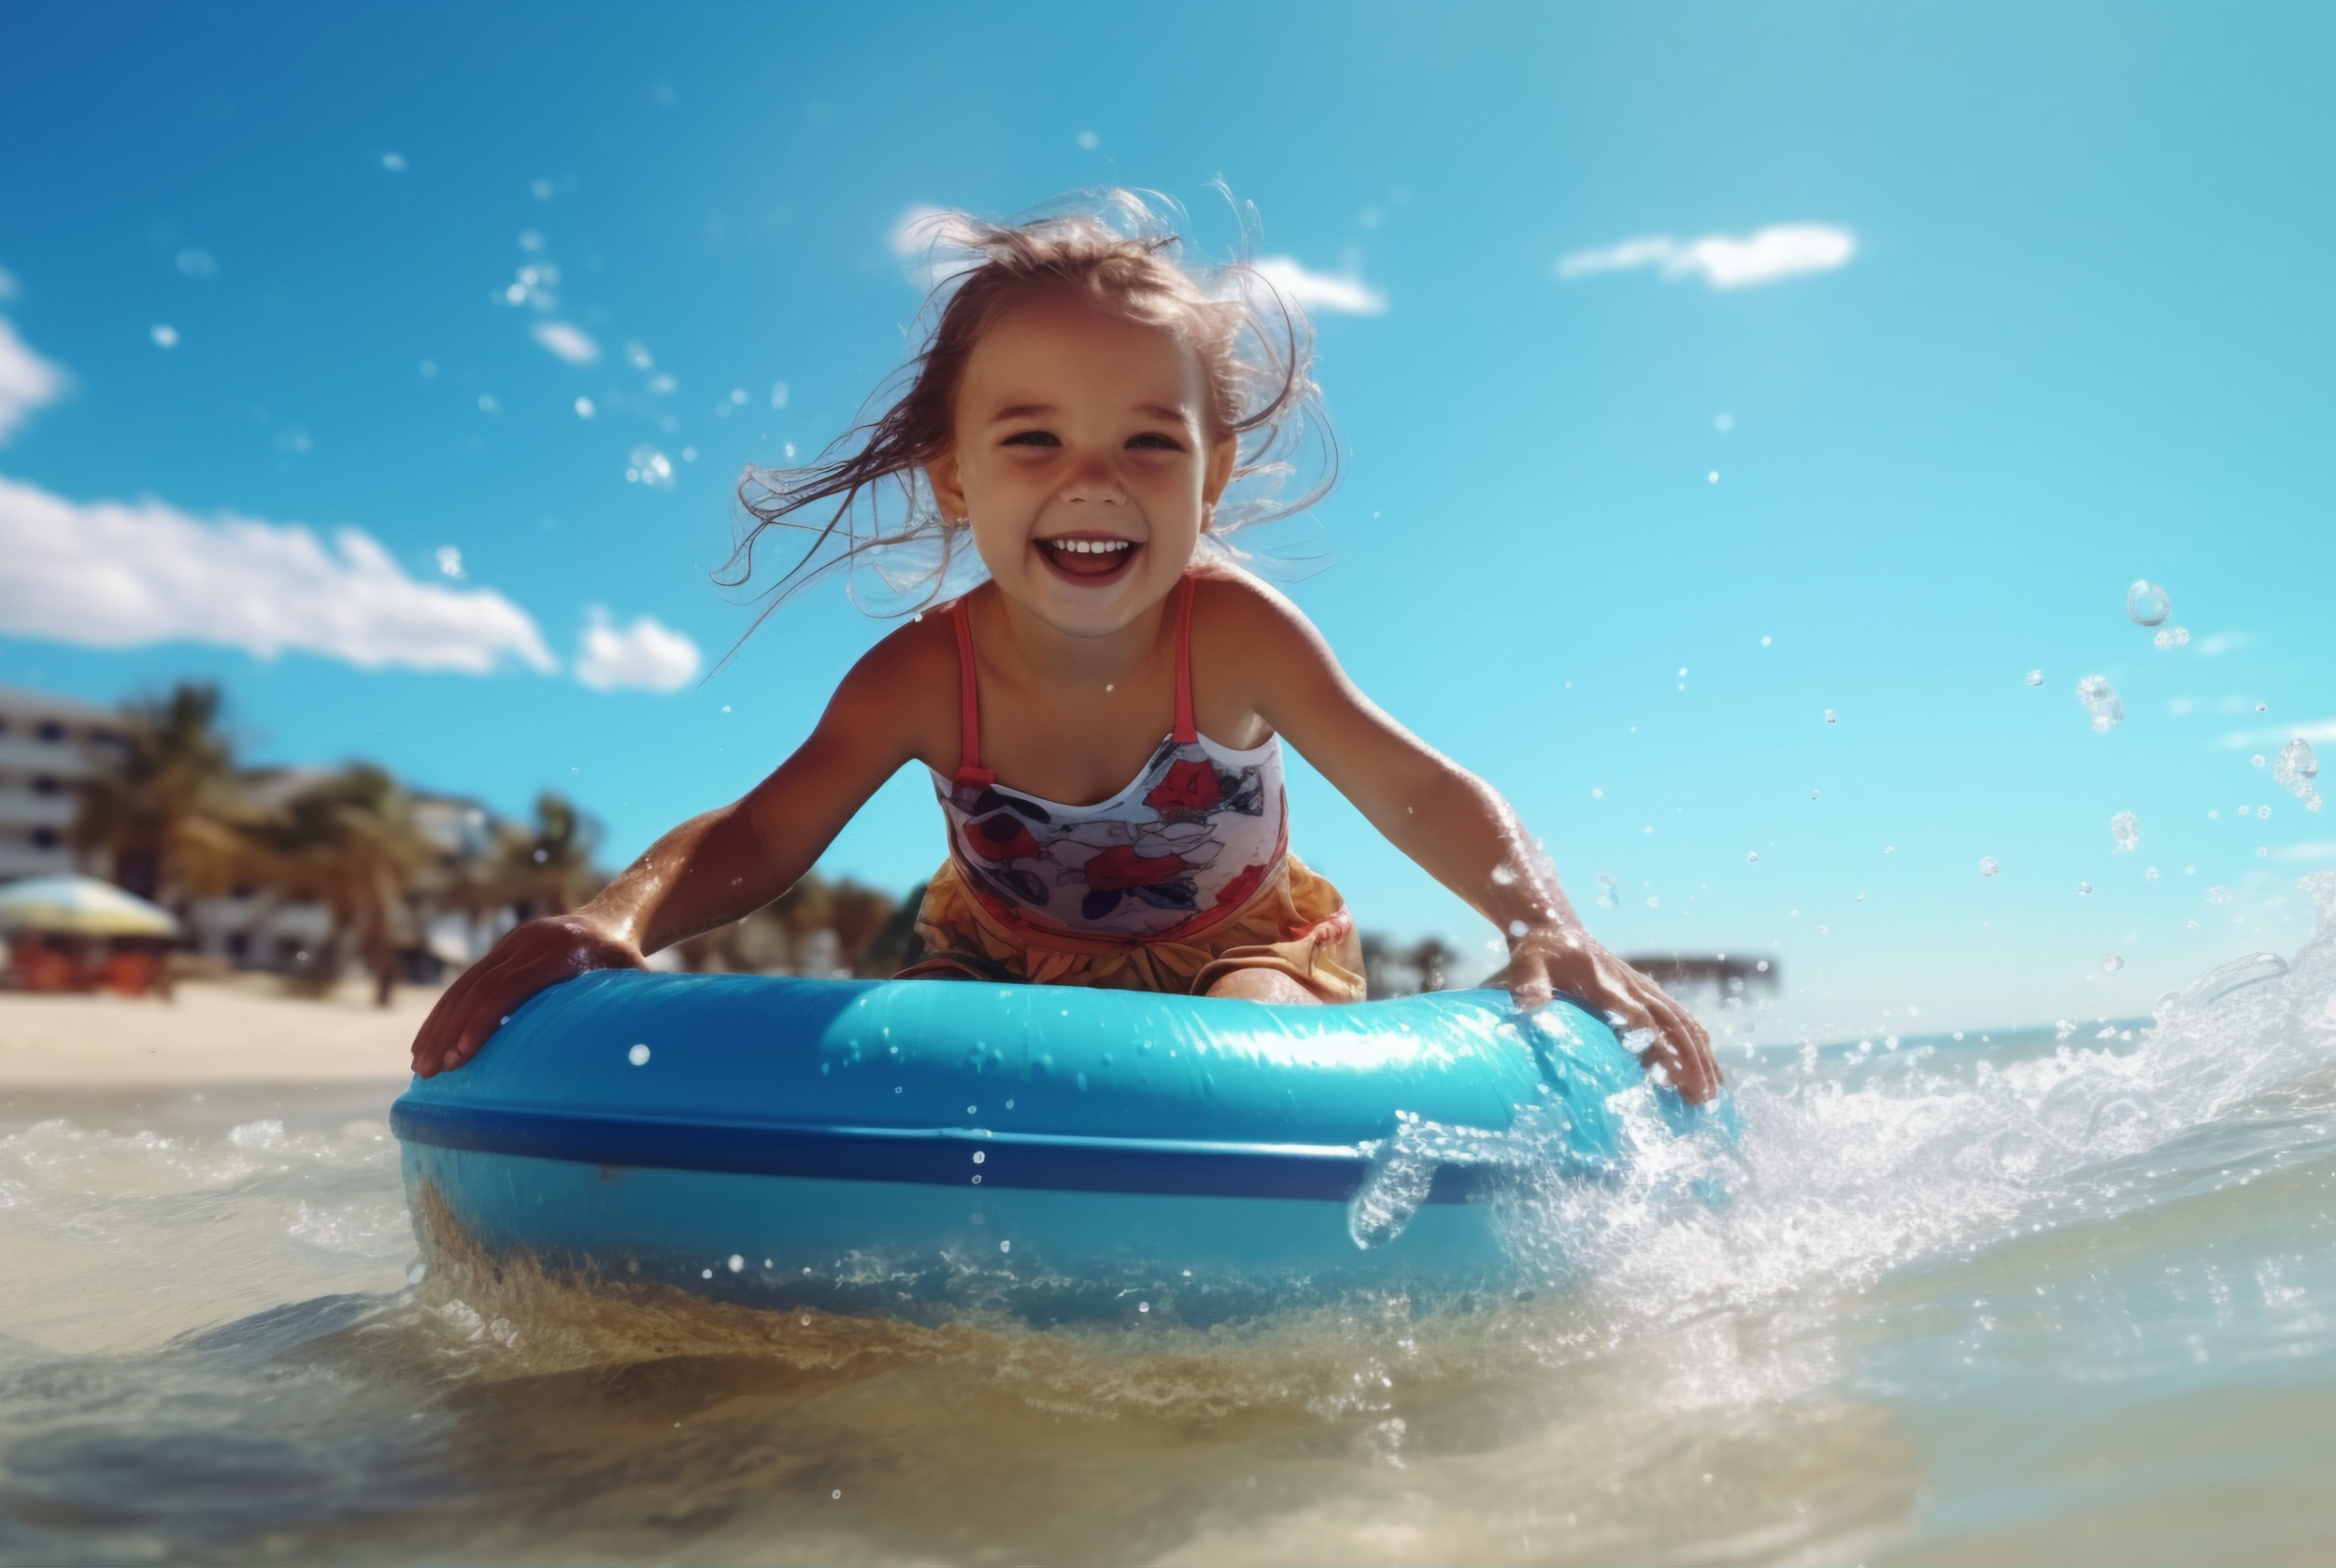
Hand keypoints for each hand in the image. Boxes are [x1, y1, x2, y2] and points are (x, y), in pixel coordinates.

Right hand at [409, 916, 642, 1077]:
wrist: (614, 919)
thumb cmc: (627, 962)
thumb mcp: (634, 981)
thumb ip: (629, 1008)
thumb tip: (635, 1055)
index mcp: (561, 951)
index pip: (507, 988)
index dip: (480, 1023)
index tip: (460, 1057)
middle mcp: (528, 943)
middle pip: (477, 988)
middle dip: (448, 1032)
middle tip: (429, 1072)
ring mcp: (511, 943)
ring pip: (464, 984)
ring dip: (438, 1026)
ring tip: (419, 1065)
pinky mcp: (501, 950)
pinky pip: (466, 981)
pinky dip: (445, 1013)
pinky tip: (428, 1041)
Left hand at [1490, 927, 1721, 1103]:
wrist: (1555, 928)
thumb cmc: (1538, 954)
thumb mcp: (1526, 965)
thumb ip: (1530, 984)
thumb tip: (1530, 1004)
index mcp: (1606, 983)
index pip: (1640, 1018)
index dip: (1658, 1046)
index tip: (1672, 1077)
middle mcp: (1633, 986)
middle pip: (1672, 1024)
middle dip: (1691, 1061)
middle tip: (1703, 1100)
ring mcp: (1643, 987)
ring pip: (1683, 1022)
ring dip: (1702, 1056)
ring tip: (1714, 1094)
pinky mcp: (1647, 991)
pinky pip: (1681, 1017)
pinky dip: (1699, 1042)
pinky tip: (1710, 1067)